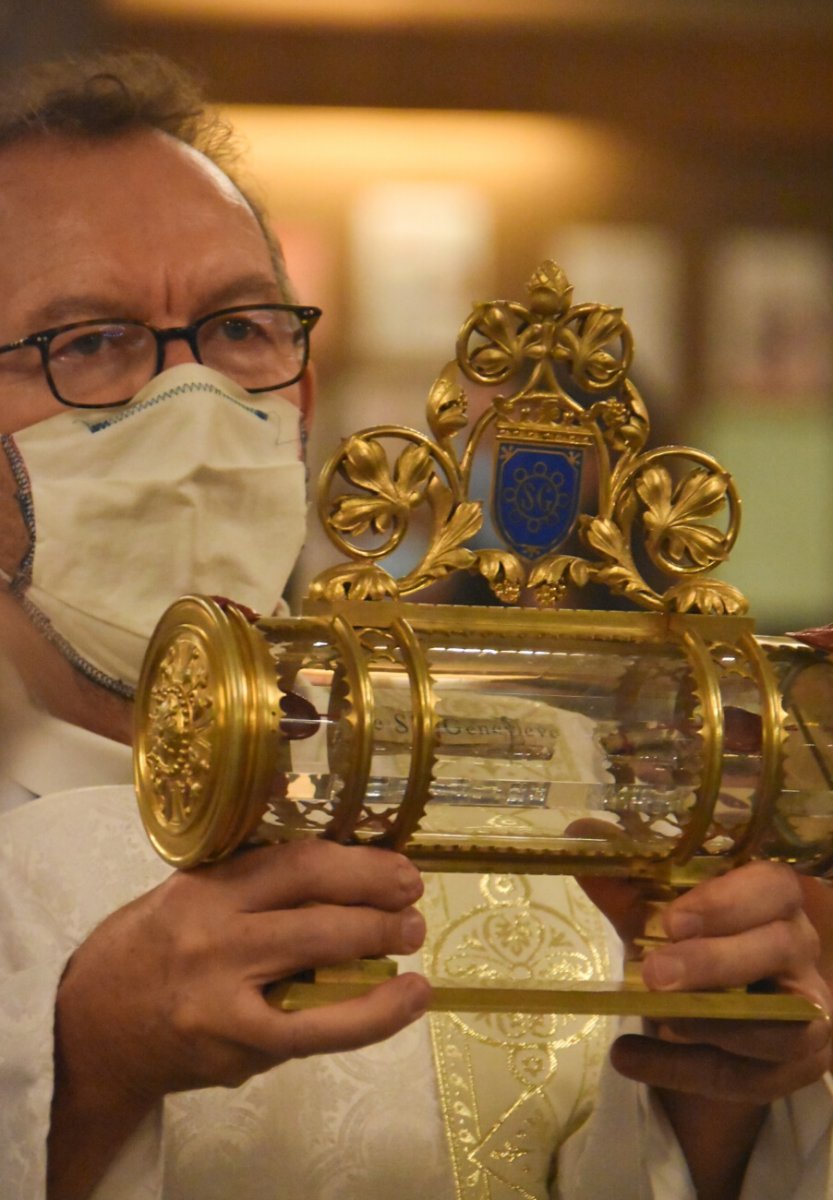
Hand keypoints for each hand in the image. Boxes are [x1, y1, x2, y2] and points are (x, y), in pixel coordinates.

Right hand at [49, 839, 428, 1198]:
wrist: (94, 1029)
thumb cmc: (152, 947)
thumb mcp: (191, 890)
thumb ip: (254, 875)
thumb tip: (344, 856)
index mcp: (205, 887)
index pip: (295, 863)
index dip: (358, 862)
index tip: (397, 863)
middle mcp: (214, 936)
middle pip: (314, 909)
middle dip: (378, 899)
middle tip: (413, 896)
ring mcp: (225, 997)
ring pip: (321, 966)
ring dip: (380, 946)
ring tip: (412, 935)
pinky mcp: (238, 1048)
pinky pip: (318, 1033)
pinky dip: (373, 1017)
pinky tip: (407, 1001)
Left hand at [580, 863, 831, 1199]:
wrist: (717, 1022)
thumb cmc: (692, 948)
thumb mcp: (656, 916)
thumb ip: (624, 884)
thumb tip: (577, 834)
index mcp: (773, 900)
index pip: (771, 887)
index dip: (725, 902)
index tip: (671, 920)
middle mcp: (801, 950)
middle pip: (776, 949)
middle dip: (713, 963)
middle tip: (653, 974)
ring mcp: (809, 1013)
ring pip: (777, 1023)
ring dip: (709, 1023)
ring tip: (651, 1014)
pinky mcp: (795, 1068)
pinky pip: (744, 1077)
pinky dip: (680, 1069)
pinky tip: (627, 1057)